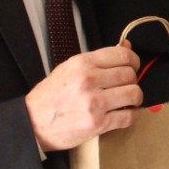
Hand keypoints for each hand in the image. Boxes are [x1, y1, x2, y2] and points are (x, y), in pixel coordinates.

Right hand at [24, 43, 142, 151]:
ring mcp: (94, 102)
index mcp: (82, 63)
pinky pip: (129, 116)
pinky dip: (133, 115)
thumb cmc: (50, 96)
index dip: (133, 60)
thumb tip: (126, 46)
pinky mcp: (98, 123)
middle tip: (125, 86)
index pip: (122, 55)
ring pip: (134, 94)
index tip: (133, 66)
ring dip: (135, 98)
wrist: (33, 122)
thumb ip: (98, 59)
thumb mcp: (69, 69)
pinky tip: (127, 113)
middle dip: (132, 81)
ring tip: (127, 101)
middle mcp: (89, 80)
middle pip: (130, 75)